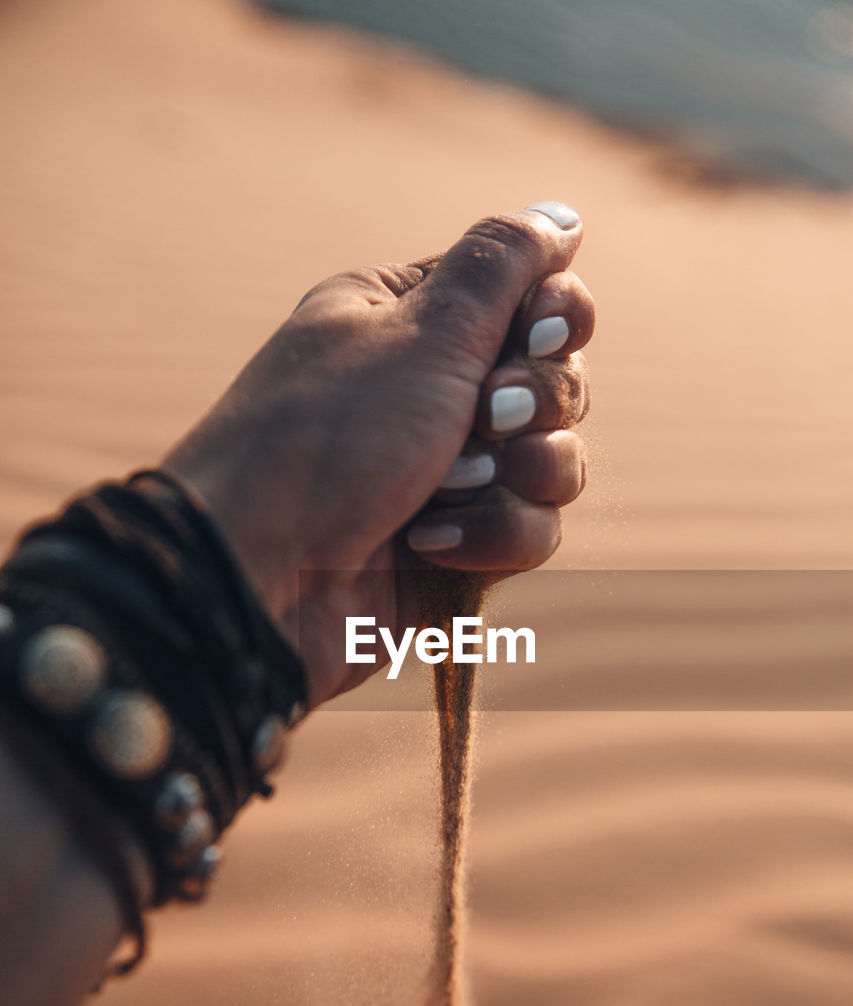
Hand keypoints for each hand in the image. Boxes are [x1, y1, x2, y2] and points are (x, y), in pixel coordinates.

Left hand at [163, 204, 593, 706]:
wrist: (259, 576)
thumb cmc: (325, 439)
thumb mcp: (418, 330)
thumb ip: (501, 266)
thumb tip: (562, 213)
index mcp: (411, 319)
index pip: (532, 297)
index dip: (557, 316)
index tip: (541, 333)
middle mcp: (433, 391)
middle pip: (556, 380)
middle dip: (536, 403)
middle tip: (486, 416)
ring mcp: (447, 473)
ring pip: (555, 462)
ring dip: (521, 474)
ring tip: (453, 485)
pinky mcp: (457, 545)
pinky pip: (529, 530)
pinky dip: (491, 536)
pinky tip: (427, 544)